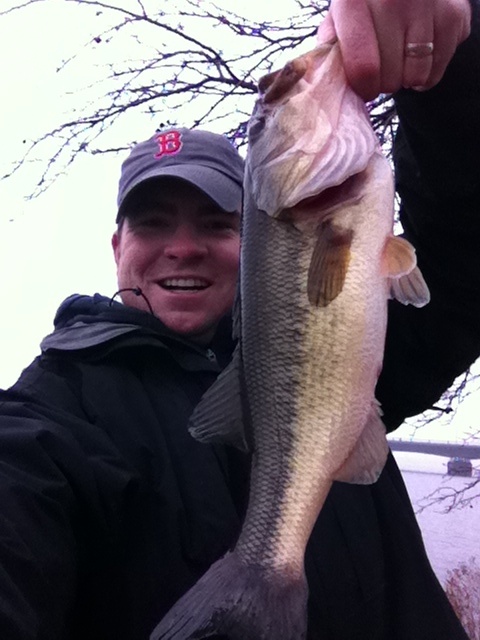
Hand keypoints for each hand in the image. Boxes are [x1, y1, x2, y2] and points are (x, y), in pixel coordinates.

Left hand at [317, 0, 471, 99]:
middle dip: (384, 84)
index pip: (363, 67)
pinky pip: (437, 69)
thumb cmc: (369, 1)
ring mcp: (427, 6)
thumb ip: (331, 43)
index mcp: (355, 1)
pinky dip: (428, 72)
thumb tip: (322, 76)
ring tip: (400, 62)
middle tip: (383, 70)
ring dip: (406, 79)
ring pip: (415, 76)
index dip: (364, 89)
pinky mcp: (454, 15)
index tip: (364, 89)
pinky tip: (420, 55)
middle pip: (389, 77)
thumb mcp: (343, 13)